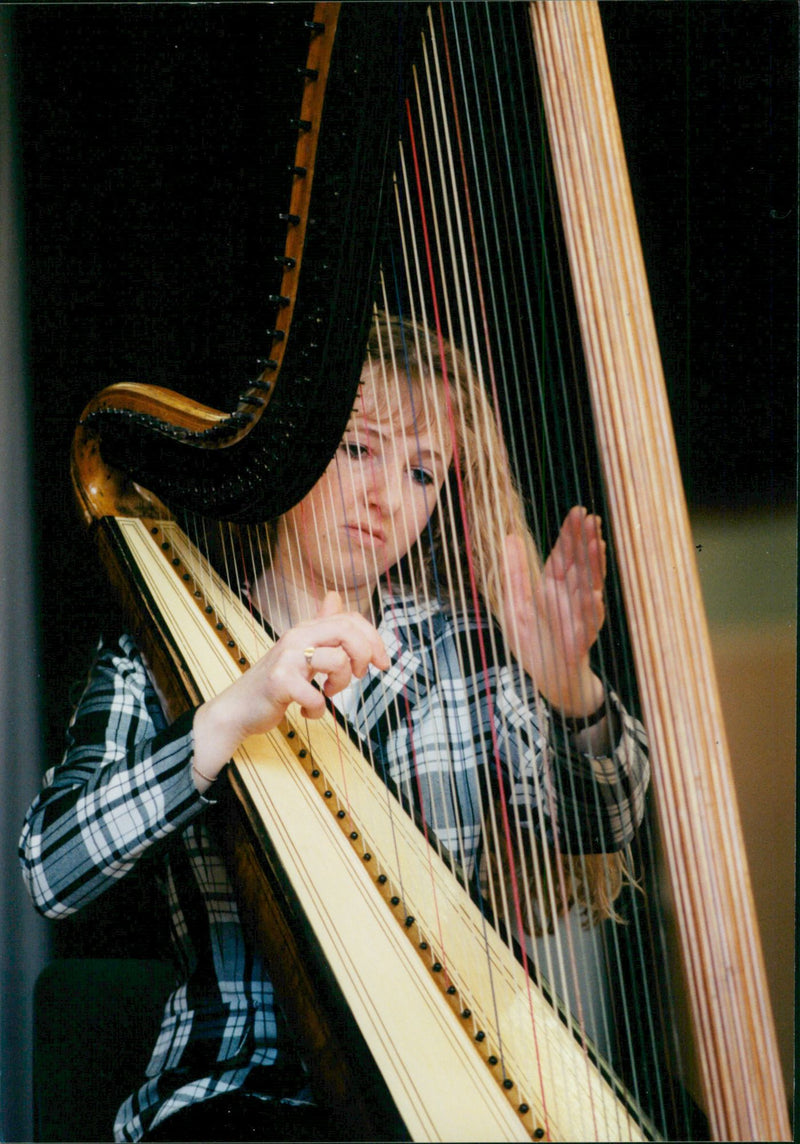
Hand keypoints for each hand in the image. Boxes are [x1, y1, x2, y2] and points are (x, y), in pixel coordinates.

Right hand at [192, 591, 388, 786]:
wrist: (238, 708)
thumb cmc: (275, 682)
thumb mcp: (300, 649)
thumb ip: (320, 625)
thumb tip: (335, 596)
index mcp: (306, 629)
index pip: (350, 619)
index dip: (373, 638)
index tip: (381, 662)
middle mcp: (297, 637)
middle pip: (348, 631)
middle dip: (364, 655)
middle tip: (359, 675)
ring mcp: (287, 659)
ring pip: (338, 662)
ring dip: (341, 685)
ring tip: (327, 694)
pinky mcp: (280, 682)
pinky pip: (317, 696)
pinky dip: (317, 710)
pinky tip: (307, 711)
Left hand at [501, 506, 606, 715]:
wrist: (544, 676)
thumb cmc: (533, 639)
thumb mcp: (515, 602)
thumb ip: (514, 572)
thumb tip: (509, 537)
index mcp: (554, 585)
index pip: (564, 553)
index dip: (571, 533)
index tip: (577, 511)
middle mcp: (570, 596)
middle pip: (581, 564)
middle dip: (586, 541)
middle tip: (592, 518)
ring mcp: (579, 615)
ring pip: (590, 586)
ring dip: (595, 567)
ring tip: (598, 545)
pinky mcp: (581, 638)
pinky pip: (588, 622)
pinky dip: (591, 609)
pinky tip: (594, 594)